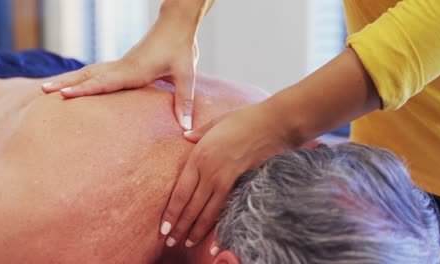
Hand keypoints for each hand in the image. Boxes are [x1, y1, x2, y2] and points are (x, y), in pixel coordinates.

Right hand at [41, 17, 198, 129]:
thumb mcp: (186, 76)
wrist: (176, 25)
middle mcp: (123, 67)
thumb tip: (185, 128)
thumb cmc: (182, 49)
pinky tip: (77, 83)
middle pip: (90, 76)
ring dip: (71, 80)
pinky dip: (84, 77)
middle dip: (67, 84)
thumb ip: (183, 102)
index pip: (105, 82)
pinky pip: (99, 71)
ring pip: (91, 71)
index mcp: (135, 71)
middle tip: (44, 92)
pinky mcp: (124, 63)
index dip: (85, 89)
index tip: (64, 95)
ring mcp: (121, 64)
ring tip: (50, 88)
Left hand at [159, 103, 299, 247]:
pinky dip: (217, 225)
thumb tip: (185, 135)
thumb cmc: (245, 119)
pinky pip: (226, 208)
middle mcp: (210, 171)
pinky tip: (213, 237)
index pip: (180, 192)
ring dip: (196, 230)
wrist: (275, 124)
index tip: (164, 228)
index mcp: (199, 156)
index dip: (171, 213)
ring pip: (208, 212)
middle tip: (171, 242)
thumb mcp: (216, 122)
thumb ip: (199, 132)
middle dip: (180, 227)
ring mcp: (227, 179)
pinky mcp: (242, 184)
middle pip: (191, 206)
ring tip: (188, 243)